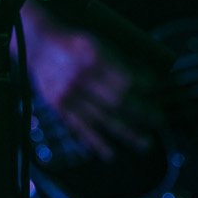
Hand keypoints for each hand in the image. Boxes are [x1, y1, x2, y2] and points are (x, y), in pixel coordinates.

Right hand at [25, 17, 159, 160]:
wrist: (37, 45)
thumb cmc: (73, 43)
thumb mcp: (96, 42)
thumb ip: (118, 61)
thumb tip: (147, 79)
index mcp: (92, 58)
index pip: (125, 79)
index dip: (144, 86)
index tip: (156, 88)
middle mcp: (80, 78)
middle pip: (117, 102)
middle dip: (142, 113)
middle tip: (160, 120)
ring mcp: (68, 95)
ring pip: (101, 118)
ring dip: (126, 133)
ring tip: (146, 144)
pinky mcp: (58, 106)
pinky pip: (79, 127)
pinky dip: (95, 142)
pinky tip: (110, 154)